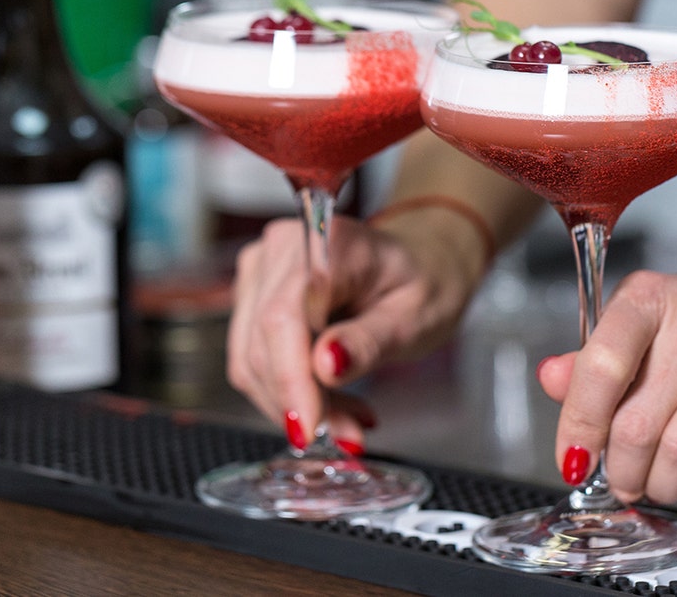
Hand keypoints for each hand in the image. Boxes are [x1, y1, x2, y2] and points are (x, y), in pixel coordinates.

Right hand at [227, 215, 479, 445]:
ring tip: (348, 420)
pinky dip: (290, 393)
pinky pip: (255, 360)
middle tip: (348, 434)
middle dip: (300, 402)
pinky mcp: (255, 298)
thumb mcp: (415, 317)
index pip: (284, 318)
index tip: (309, 429)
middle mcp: (282, 249)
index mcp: (327, 243)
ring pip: (251, 359)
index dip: (290, 379)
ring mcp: (262, 272)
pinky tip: (332, 402)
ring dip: (294, 404)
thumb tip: (325, 366)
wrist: (421, 267)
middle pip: (262, 343)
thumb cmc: (424, 283)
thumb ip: (370, 340)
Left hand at [537, 246, 676, 503]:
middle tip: (622, 479)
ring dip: (662, 483)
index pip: (600, 367)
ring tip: (659, 479)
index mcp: (652, 295)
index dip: (578, 425)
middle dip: (622, 470)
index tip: (572, 460)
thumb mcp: (650, 322)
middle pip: (639, 423)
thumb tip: (551, 380)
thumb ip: (596, 357)